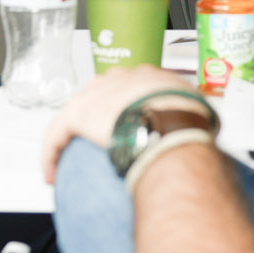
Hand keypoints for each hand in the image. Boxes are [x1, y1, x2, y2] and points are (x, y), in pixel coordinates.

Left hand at [40, 66, 192, 182]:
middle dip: (97, 116)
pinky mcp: (79, 113)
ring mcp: (98, 93)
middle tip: (98, 142)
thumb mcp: (200, 115)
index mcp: (149, 77)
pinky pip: (57, 135)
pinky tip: (50, 175)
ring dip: (71, 137)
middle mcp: (121, 79)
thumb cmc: (188, 122)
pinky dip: (51, 154)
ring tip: (67, 161)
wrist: (170, 125)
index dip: (126, 106)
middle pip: (101, 95)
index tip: (126, 122)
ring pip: (75, 115)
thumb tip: (204, 130)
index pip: (131, 88)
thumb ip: (195, 119)